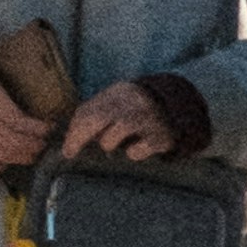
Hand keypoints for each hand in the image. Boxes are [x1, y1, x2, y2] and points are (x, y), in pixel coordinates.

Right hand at [0, 42, 54, 177]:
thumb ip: (2, 41)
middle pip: (13, 140)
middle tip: (48, 142)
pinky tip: (7, 162)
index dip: (38, 128)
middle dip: (35, 145)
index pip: (17, 119)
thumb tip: (30, 32)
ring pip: (1, 153)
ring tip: (35, 153)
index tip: (51, 126)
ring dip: (22, 157)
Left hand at [60, 75, 189, 164]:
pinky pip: (141, 147)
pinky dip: (134, 152)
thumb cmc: (136, 111)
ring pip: (120, 128)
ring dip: (109, 141)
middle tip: (72, 153)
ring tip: (110, 146)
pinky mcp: (162, 136)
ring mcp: (148, 117)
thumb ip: (94, 115)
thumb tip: (70, 141)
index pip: (88, 110)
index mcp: (117, 93)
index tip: (67, 151)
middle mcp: (131, 102)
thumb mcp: (116, 106)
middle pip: (99, 117)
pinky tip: (134, 151)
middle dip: (81, 137)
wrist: (179, 108)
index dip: (74, 131)